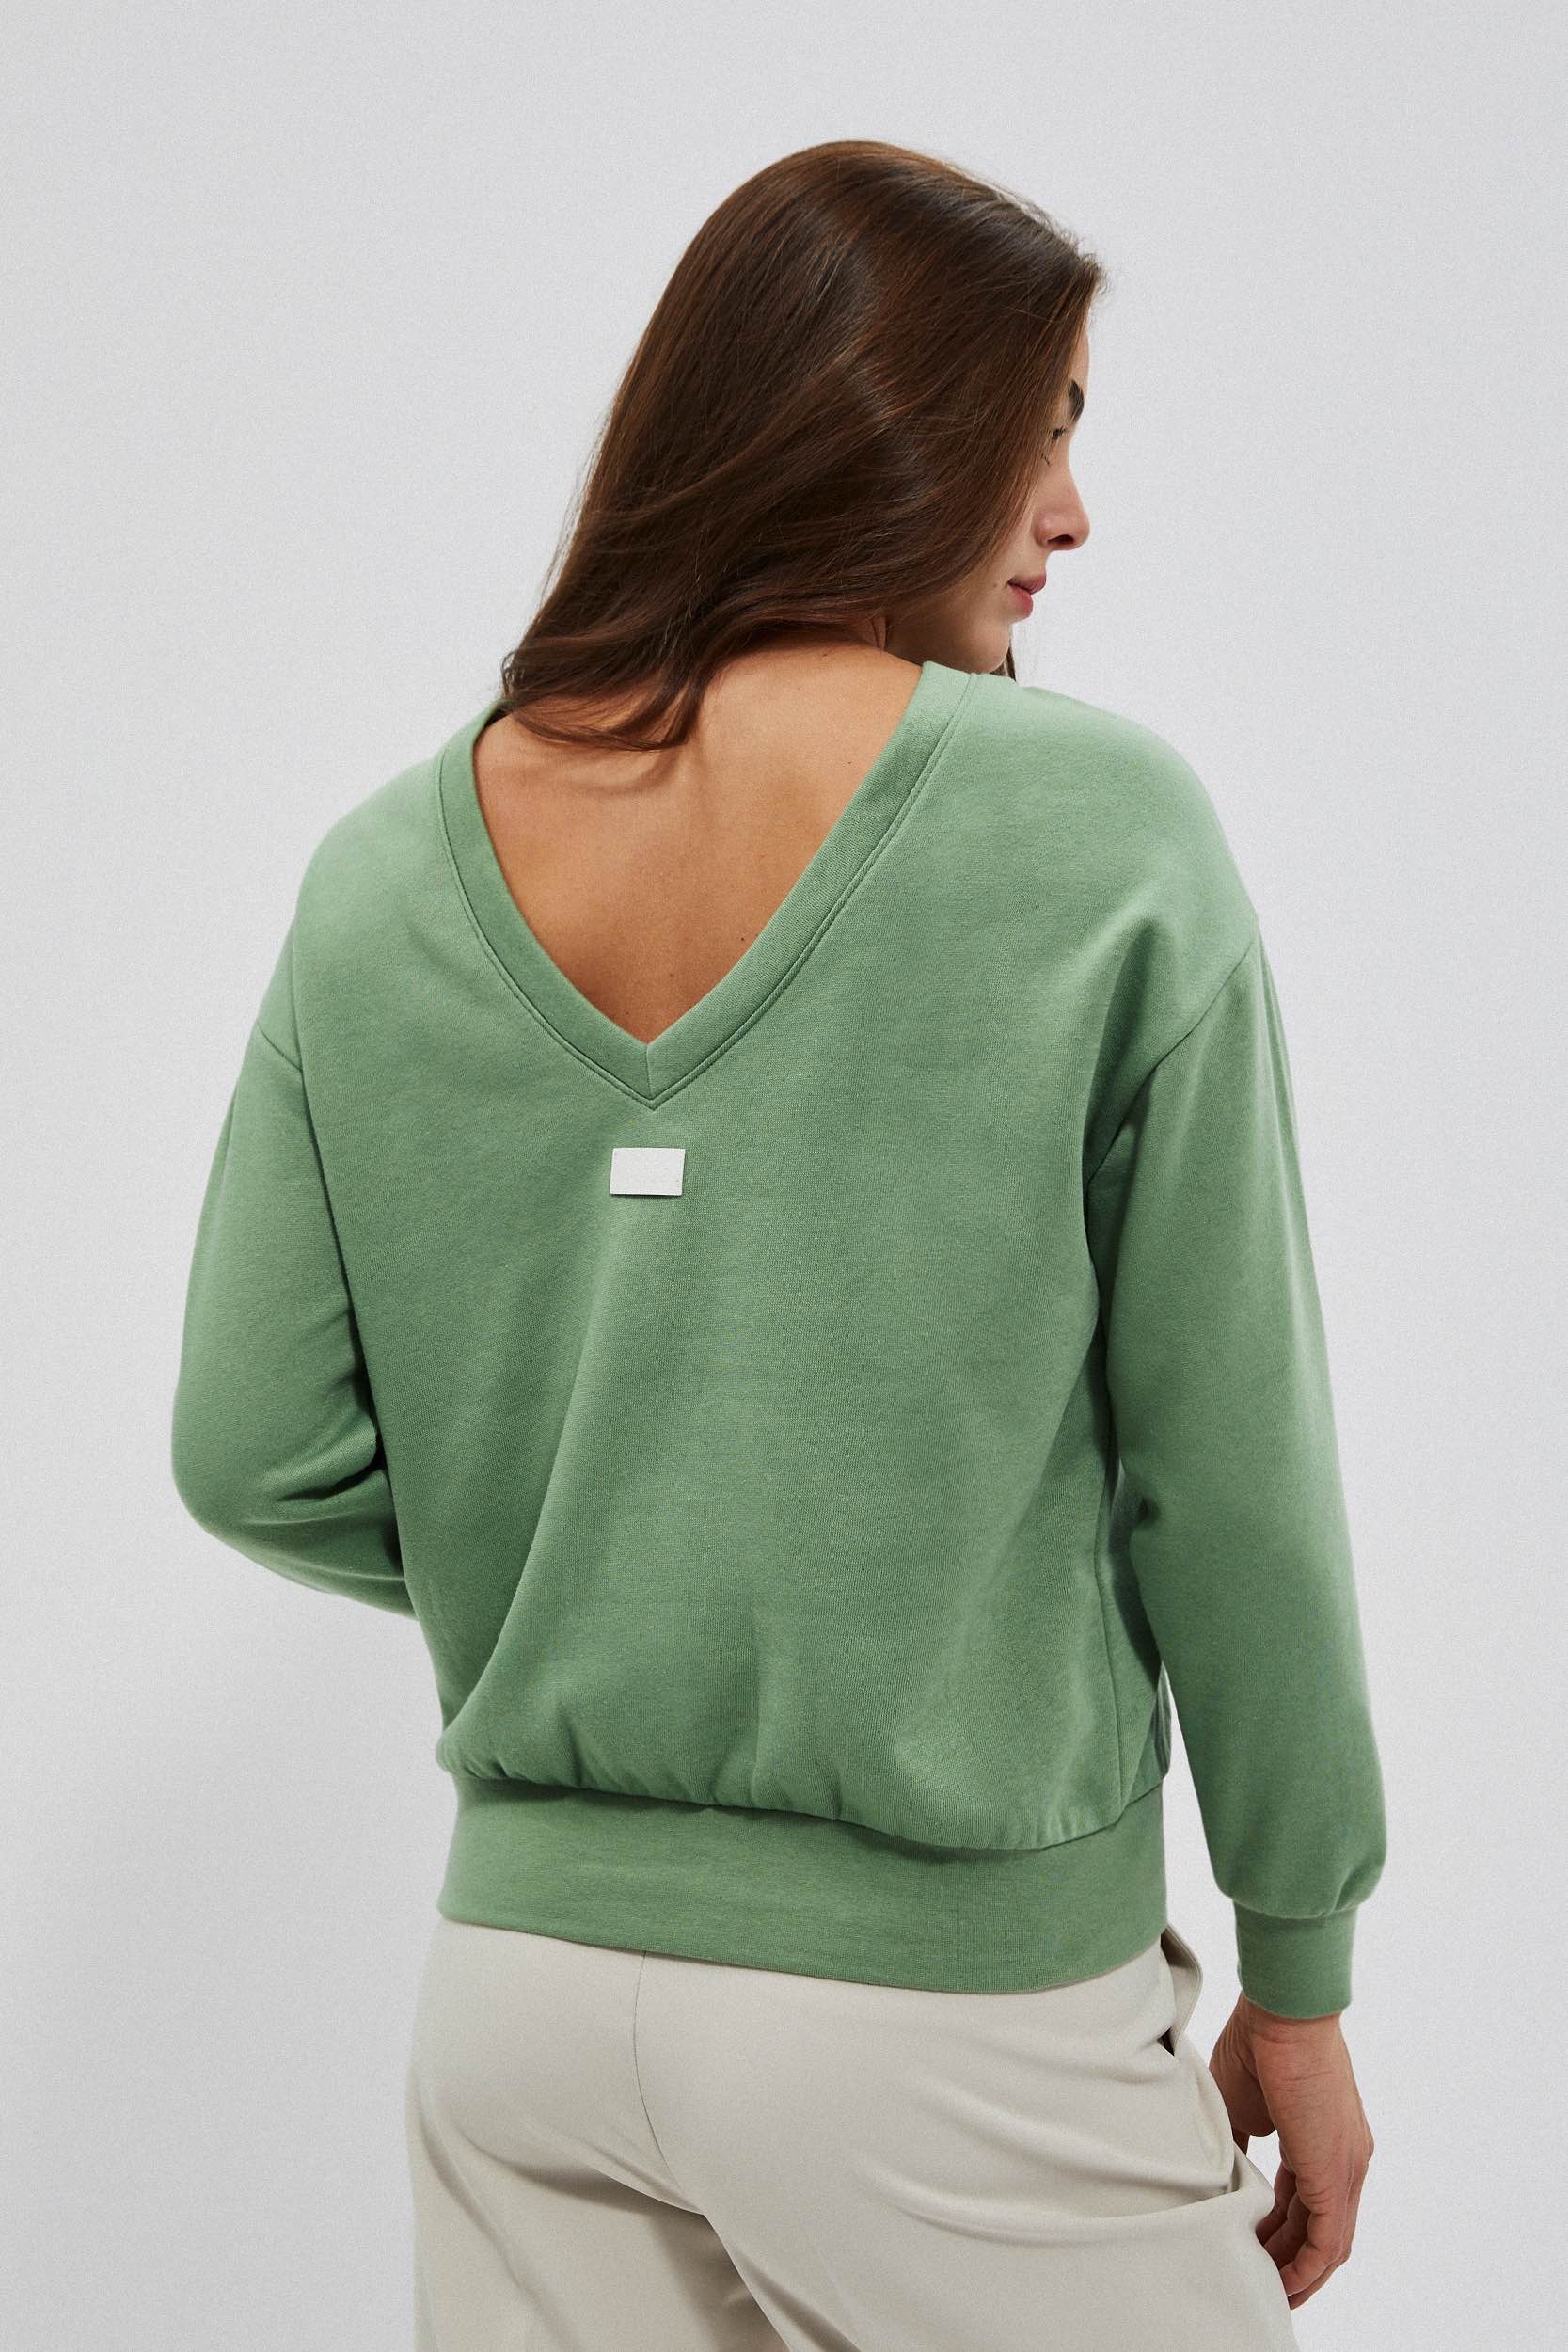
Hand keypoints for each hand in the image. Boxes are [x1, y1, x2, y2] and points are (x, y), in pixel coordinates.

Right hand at [1206, 1997, 1375, 2310]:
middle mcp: (1345, 2161)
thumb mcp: (1239, 2105)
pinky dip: (1307, 2269)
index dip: (1281, 2233)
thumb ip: (1237, 2143)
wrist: (1283, 2015)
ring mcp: (1346, 2169)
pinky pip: (1328, 2243)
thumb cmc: (1260, 2043)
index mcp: (1324, 2141)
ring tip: (1270, 2294)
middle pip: (1320, 2231)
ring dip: (1299, 2274)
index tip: (1254, 2249)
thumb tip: (1221, 2176)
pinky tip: (1284, 2285)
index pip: (1306, 2203)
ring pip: (1329, 2244)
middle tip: (1262, 2285)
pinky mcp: (1336, 2175)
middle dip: (1291, 2263)